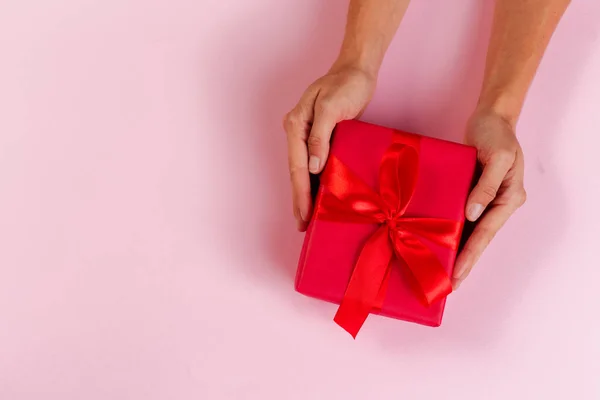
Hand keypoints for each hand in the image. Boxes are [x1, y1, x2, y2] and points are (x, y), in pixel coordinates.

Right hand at [283, 65, 376, 230]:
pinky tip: (320, 197)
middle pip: (297, 172)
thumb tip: (313, 166)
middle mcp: (297, 132)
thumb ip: (319, 136)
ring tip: (308, 219)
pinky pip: (316, 165)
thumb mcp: (333, 107)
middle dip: (300, 199)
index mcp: (296, 125)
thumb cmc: (347, 84)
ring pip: (305, 171)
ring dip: (306, 194)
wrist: (357, 70)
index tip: (303, 214)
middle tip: (302, 225)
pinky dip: (317, 182)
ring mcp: (308, 136)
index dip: (300, 192)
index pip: (297, 166)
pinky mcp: (321, 138)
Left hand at [452, 109, 526, 288]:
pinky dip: (451, 231)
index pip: (485, 234)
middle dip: (463, 262)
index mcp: (508, 198)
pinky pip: (461, 217)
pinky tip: (437, 244)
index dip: (470, 256)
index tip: (456, 275)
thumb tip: (473, 215)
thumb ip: (486, 187)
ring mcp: (484, 200)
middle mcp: (497, 204)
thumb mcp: (497, 158)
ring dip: (456, 250)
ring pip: (469, 232)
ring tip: (441, 272)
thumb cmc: (496, 134)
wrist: (490, 117)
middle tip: (447, 285)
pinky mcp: (471, 193)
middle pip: (478, 239)